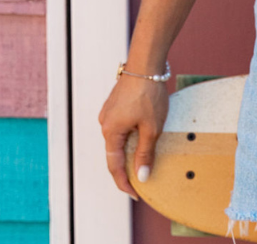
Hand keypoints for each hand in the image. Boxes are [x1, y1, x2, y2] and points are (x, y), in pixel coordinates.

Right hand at [98, 74, 169, 199]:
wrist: (146, 63)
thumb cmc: (148, 93)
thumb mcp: (151, 127)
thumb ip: (145, 153)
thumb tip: (141, 176)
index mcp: (110, 131)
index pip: (114, 166)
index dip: (124, 182)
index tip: (134, 194)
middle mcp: (105, 123)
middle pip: (115, 152)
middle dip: (127, 167)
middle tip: (142, 180)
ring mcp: (109, 112)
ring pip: (118, 138)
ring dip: (129, 149)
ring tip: (144, 159)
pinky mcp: (115, 104)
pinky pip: (120, 126)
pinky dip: (129, 135)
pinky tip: (142, 135)